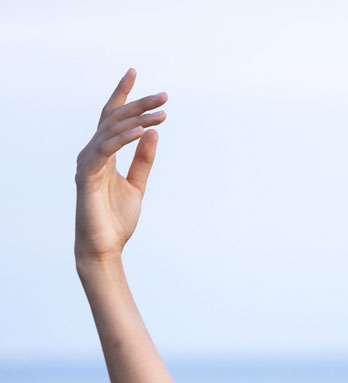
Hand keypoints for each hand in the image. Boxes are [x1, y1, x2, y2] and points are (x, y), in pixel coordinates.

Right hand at [74, 68, 167, 263]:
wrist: (104, 248)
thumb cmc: (116, 220)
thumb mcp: (137, 185)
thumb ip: (143, 160)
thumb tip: (152, 131)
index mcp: (102, 153)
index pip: (111, 116)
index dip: (123, 94)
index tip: (134, 72)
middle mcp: (92, 153)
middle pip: (114, 118)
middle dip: (139, 104)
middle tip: (164, 96)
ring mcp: (88, 163)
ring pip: (111, 130)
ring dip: (137, 119)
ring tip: (161, 113)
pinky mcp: (87, 176)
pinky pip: (106, 150)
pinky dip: (124, 139)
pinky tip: (142, 131)